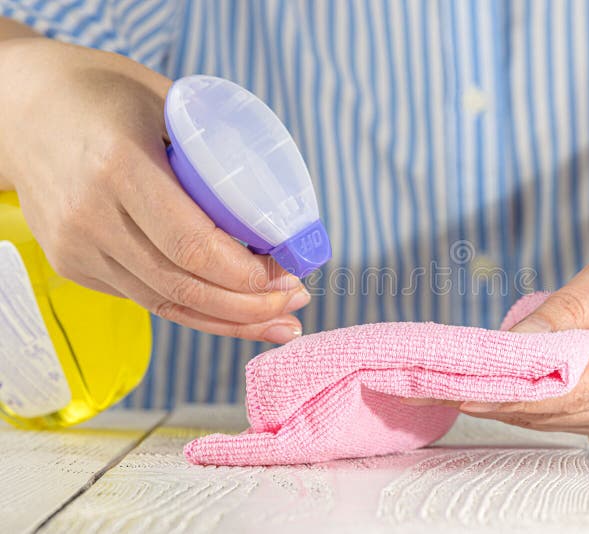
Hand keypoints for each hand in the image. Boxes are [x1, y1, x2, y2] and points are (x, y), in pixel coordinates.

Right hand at [0, 38, 307, 341]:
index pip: (193, 244)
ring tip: (280, 319)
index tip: (289, 270)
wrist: (19, 109)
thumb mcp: (164, 99)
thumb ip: (213, 149)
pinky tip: (234, 316)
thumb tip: (279, 203)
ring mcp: (77, 246)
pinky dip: (197, 312)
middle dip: (250, 306)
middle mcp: (92, 216)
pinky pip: (147, 298)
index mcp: (118, 166)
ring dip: (230, 320)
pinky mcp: (73, 264)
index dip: (247, 274)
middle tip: (296, 300)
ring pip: (166, 303)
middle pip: (184, 285)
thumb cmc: (102, 94)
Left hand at [429, 234, 588, 434]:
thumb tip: (513, 344)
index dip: (506, 390)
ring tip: (435, 385)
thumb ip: (569, 308)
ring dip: (495, 402)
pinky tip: (481, 385)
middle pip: (550, 410)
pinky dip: (518, 400)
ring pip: (549, 417)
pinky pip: (559, 413)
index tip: (450, 384)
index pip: (567, 388)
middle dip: (485, 397)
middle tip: (421, 383)